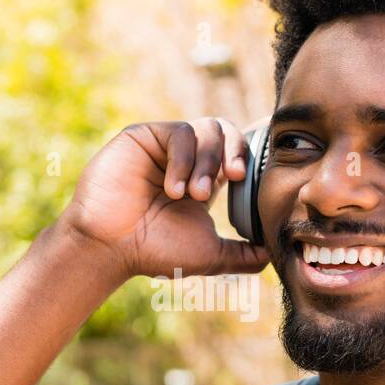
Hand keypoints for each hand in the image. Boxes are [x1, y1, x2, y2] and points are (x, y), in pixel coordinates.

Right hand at [57, 118, 270, 279]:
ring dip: (207, 161)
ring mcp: (165, 145)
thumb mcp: (211, 254)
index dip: (247, 158)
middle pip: (226, 132)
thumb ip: (243, 255)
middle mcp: (186, 158)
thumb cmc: (155, 251)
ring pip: (206, 129)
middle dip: (233, 154)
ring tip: (194, 194)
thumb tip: (273, 256)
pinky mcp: (144, 136)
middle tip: (232, 178)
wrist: (111, 247)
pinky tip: (174, 188)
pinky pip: (179, 132)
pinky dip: (183, 160)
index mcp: (204, 178)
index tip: (246, 179)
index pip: (236, 151)